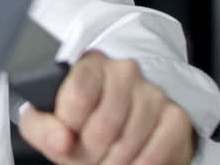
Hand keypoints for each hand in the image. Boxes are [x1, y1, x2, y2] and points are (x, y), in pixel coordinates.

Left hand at [19, 50, 194, 164]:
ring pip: (127, 144)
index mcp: (89, 65)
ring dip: (113, 164)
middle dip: (90, 155)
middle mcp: (124, 71)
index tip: (66, 139)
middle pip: (102, 127)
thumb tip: (61, 140)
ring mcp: (153, 93)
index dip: (68, 129)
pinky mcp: (176, 117)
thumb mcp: (49, 123)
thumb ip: (43, 129)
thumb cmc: (80, 125)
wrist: (118, 133)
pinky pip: (154, 155)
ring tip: (106, 160)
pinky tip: (128, 164)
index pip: (77, 96)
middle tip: (87, 158)